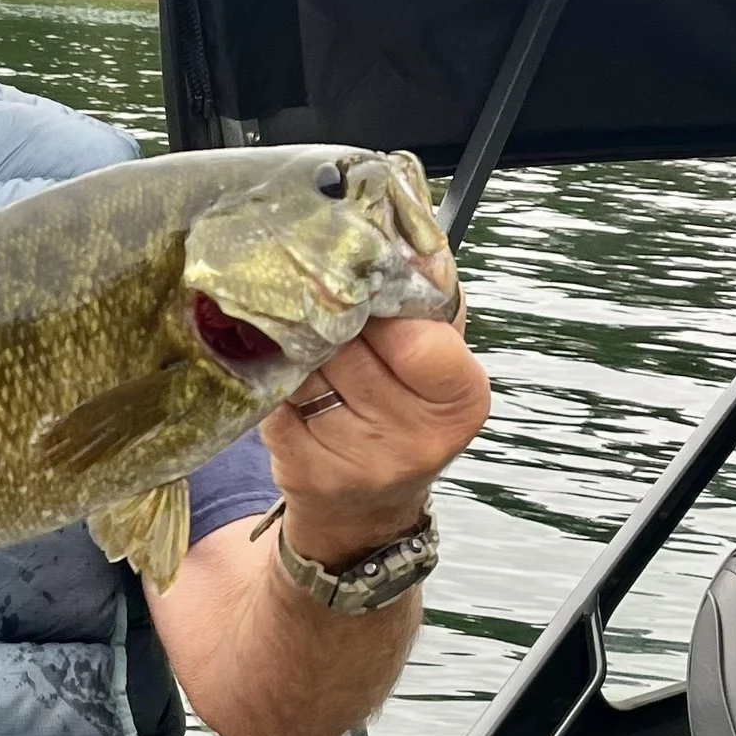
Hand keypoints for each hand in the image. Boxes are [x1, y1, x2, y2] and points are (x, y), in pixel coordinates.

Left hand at [257, 315, 488, 568]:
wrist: (368, 508)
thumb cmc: (404, 410)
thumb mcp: (438, 359)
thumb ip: (426, 301)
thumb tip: (398, 228)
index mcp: (461, 400)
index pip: (415, 337)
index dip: (381, 307)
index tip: (364, 292)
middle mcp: (416, 439)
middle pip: (350, 349)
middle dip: (329, 319)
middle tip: (318, 300)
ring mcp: (359, 461)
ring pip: (307, 370)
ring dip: (296, 346)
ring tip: (301, 337)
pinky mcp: (306, 471)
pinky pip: (278, 399)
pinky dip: (274, 379)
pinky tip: (283, 374)